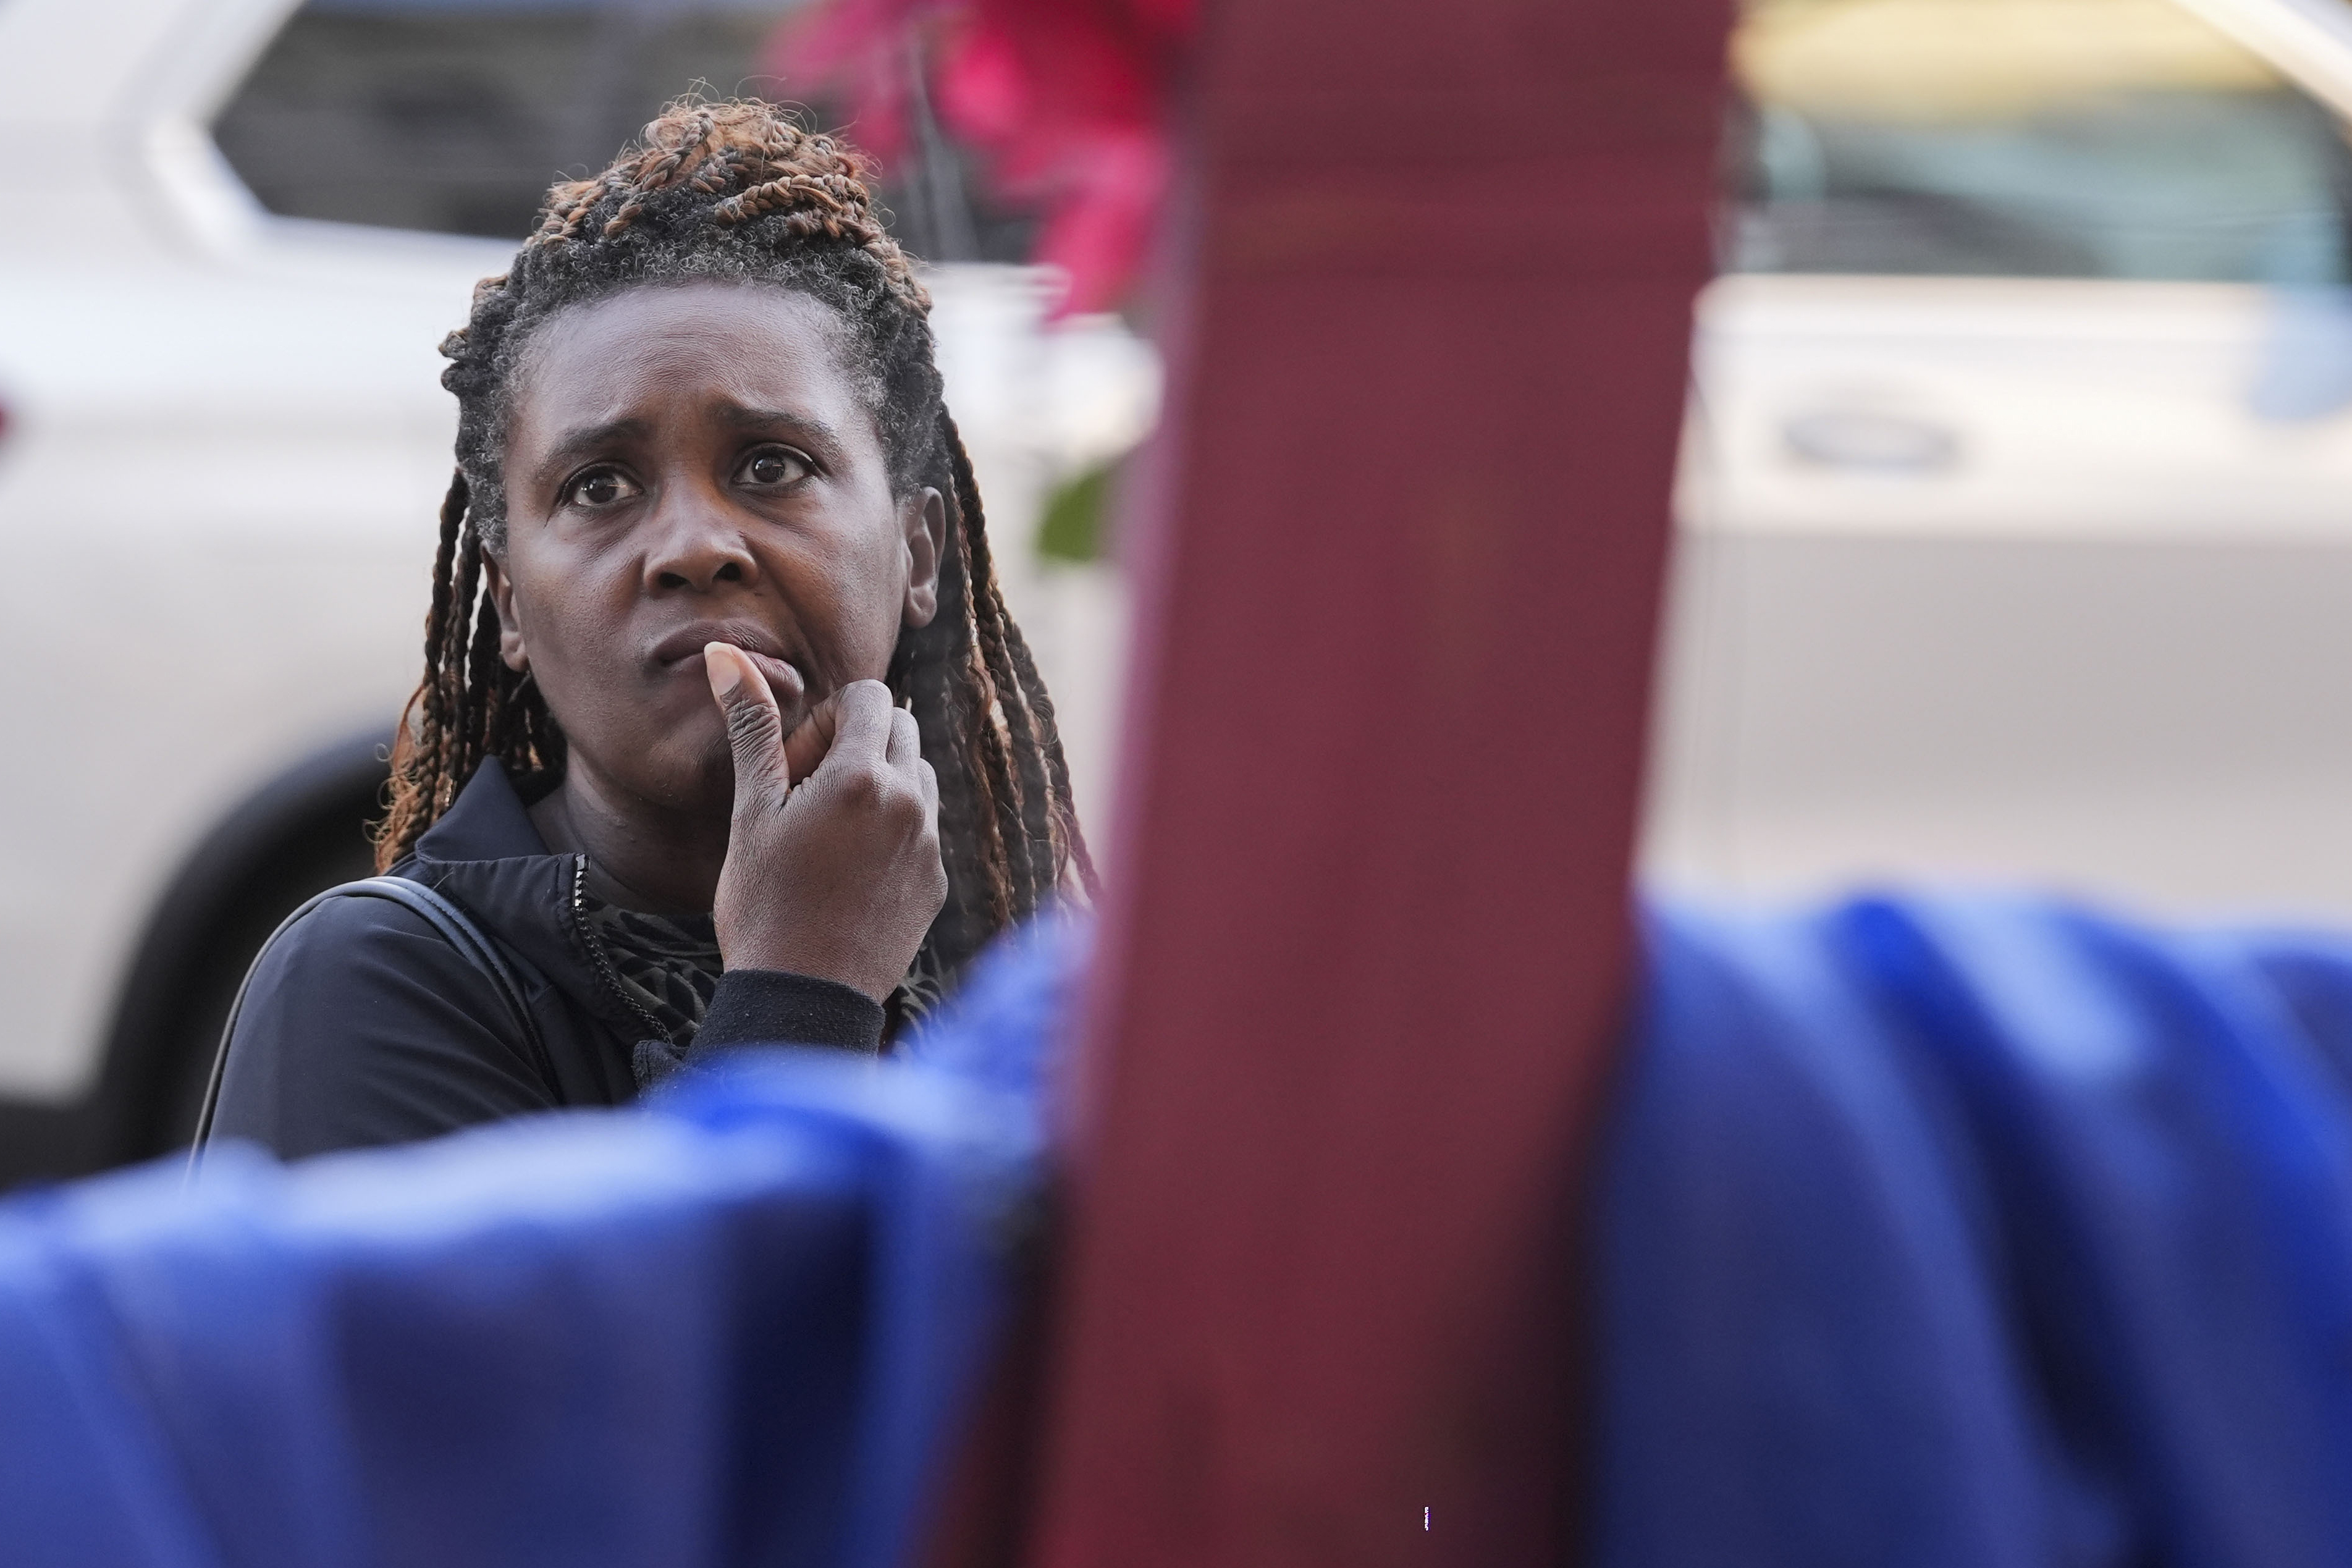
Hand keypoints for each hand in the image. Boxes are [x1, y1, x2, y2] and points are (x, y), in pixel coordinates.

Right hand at [703, 643, 945, 1000]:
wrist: (803, 999)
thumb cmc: (763, 905)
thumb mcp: (751, 812)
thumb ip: (753, 728)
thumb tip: (725, 653)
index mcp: (862, 778)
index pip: (869, 697)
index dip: (827, 719)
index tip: (795, 765)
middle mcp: (910, 803)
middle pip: (899, 729)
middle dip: (855, 743)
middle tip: (806, 795)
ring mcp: (930, 845)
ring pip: (918, 776)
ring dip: (880, 783)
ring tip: (828, 832)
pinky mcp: (937, 882)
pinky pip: (925, 829)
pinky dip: (894, 829)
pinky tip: (848, 872)